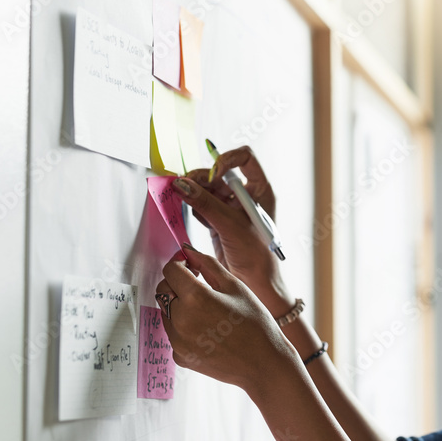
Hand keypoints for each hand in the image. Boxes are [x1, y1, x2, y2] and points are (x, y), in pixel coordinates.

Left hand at [156, 246, 296, 391]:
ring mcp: (178, 341)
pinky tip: (208, 330)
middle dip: (177, 283)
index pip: (170, 271)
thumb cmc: (255, 323)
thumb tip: (187, 250)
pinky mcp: (180, 356)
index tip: (190, 266)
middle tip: (200, 287)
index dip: (180, 264)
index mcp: (195, 298)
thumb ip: (208, 264)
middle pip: (164, 290)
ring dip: (179, 306)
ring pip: (166, 312)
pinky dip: (184, 327)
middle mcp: (180, 320)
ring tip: (207, 311)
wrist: (263, 363)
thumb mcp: (235, 286)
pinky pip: (174, 333)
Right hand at [172, 146, 291, 313]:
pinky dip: (194, 205)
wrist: (256, 282)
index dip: (226, 159)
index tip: (212, 173)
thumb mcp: (230, 225)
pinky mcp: (221, 219)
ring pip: (209, 189)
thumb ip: (206, 203)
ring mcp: (233, 207)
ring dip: (194, 191)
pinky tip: (189, 209)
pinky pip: (204, 204)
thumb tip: (182, 184)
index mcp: (260, 190)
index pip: (245, 158)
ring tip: (180, 195)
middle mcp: (247, 195)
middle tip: (182, 184)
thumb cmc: (257, 254)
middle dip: (201, 177)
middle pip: (220, 173)